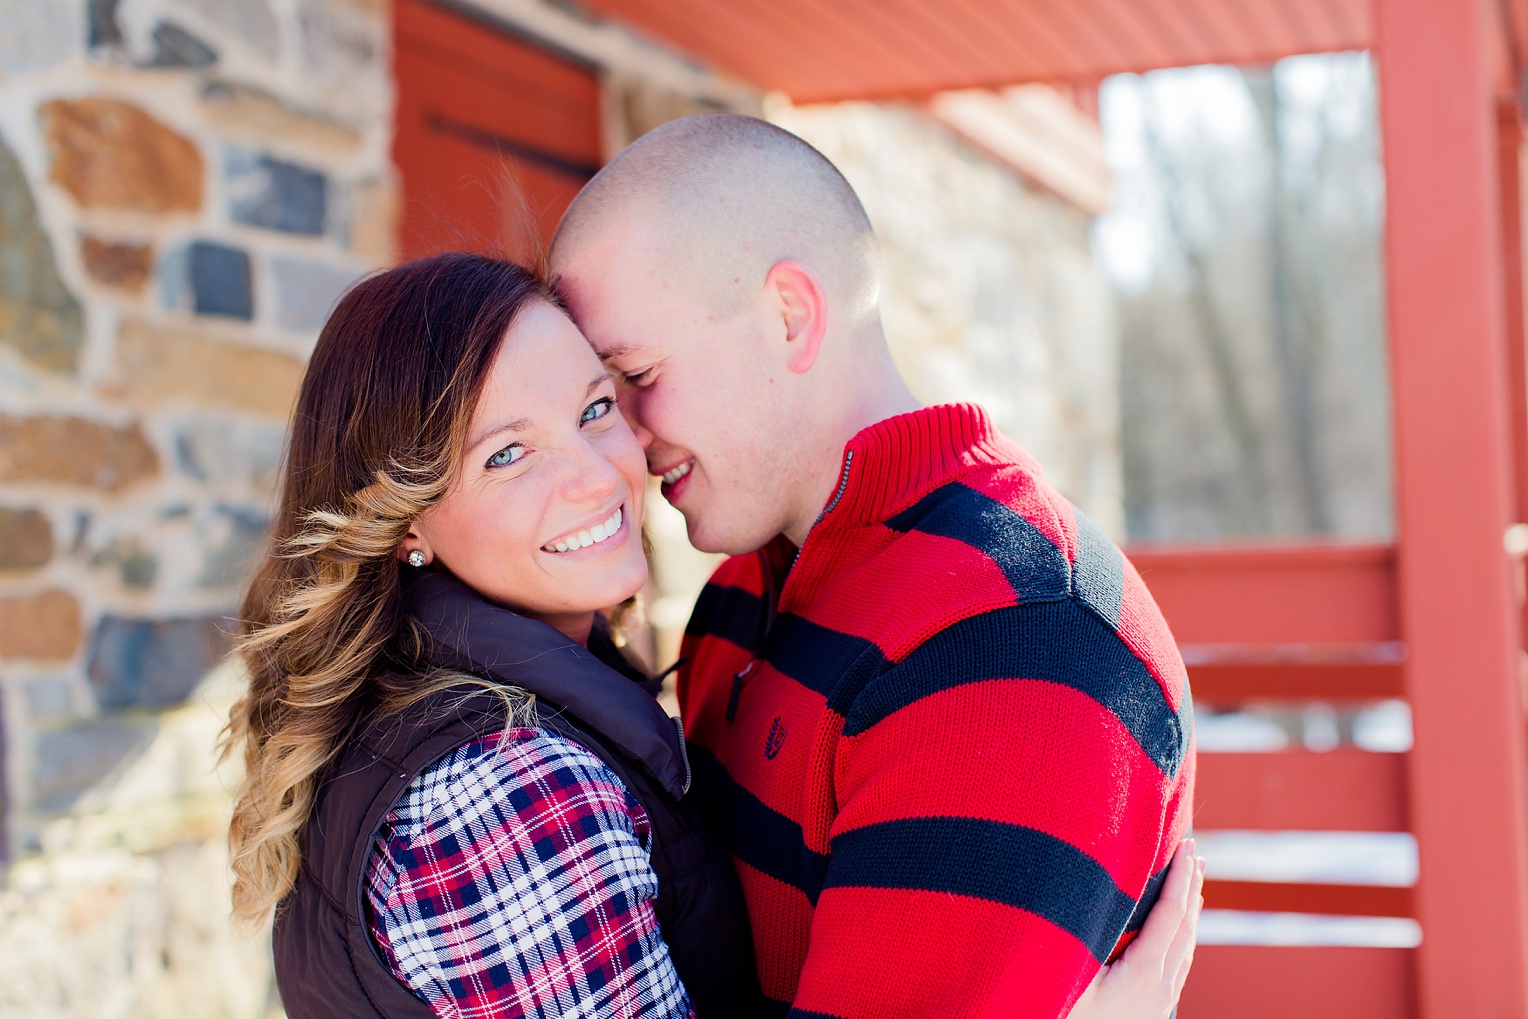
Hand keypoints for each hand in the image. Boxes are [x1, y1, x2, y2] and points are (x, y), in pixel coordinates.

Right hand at [1067, 839, 1205, 1018]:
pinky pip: (1177, 963)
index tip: (1185, 844)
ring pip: (1185, 947)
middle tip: (1194, 852)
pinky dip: (1182, 935)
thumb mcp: (1072, 972)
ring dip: (1190, 910)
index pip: (1170, 913)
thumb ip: (1092, 935)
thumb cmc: (1062, 1011)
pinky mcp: (1152, 1008)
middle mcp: (1160, 987)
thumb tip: (1101, 894)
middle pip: (1186, 927)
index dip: (1178, 876)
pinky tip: (1177, 930)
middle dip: (1190, 886)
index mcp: (1143, 972)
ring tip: (1192, 882)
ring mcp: (1160, 1000)